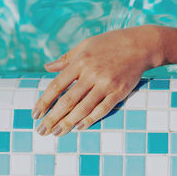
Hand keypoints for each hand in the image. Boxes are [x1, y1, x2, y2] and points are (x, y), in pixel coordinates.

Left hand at [32, 25, 162, 136]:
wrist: (140, 45)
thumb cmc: (111, 43)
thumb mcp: (86, 45)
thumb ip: (66, 58)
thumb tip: (47, 67)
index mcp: (80, 61)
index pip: (57, 86)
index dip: (44, 102)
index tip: (35, 114)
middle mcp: (92, 74)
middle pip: (67, 101)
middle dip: (52, 118)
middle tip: (42, 131)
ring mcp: (107, 84)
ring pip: (83, 108)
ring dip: (68, 123)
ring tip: (57, 133)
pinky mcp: (120, 91)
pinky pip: (103, 109)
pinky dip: (90, 119)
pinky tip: (80, 127)